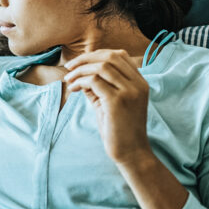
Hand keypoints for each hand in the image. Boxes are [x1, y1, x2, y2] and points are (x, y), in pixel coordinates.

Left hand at [63, 49, 151, 165]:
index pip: (119, 55)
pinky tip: (73, 89)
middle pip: (110, 56)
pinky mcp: (117, 101)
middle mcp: (138, 84)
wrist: (131, 153)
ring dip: (80, 70)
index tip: (80, 63)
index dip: (97, 54)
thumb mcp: (108, 103)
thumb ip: (98, 87)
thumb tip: (79, 74)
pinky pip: (94, 81)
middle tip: (69, 67)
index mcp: (140, 82)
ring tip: (68, 80)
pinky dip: (80, 82)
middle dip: (86, 58)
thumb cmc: (119, 130)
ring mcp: (129, 92)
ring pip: (101, 67)